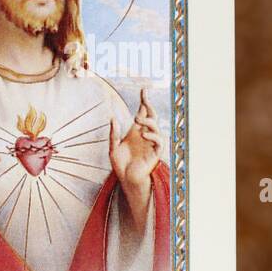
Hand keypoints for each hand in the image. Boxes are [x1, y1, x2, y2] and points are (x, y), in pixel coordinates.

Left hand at [108, 88, 162, 216]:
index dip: (144, 101)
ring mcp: (151, 144)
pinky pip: (159, 142)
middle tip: (143, 99)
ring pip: (156, 127)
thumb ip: (113, 134)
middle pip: (151, 116)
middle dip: (149, 106)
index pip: (142, 112)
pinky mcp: (155, 153)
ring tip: (137, 120)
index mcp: (136, 131)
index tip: (143, 90)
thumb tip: (113, 118)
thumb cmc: (121, 165)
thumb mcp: (113, 148)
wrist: (126, 180)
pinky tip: (144, 134)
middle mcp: (145, 135)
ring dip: (149, 121)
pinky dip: (153, 136)